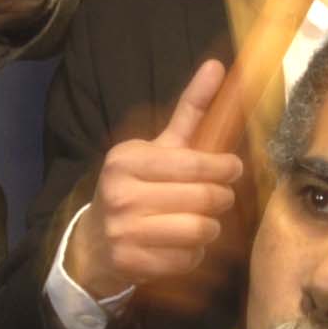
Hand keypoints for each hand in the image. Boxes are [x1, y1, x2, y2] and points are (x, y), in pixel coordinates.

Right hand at [64, 59, 241, 299]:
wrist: (94, 242)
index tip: (233, 169)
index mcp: (127, 160)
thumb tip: (217, 66)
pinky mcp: (131, 263)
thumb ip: (189, 110)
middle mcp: (122, 194)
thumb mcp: (156, 148)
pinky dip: (194, 254)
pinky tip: (182, 245)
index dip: (223, 167)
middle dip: (220, 199)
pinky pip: (187, 259)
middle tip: (220, 198)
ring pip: (199, 230)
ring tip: (202, 222)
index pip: (193, 163)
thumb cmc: (134, 188)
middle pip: (203, 198)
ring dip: (210, 228)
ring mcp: (124, 231)